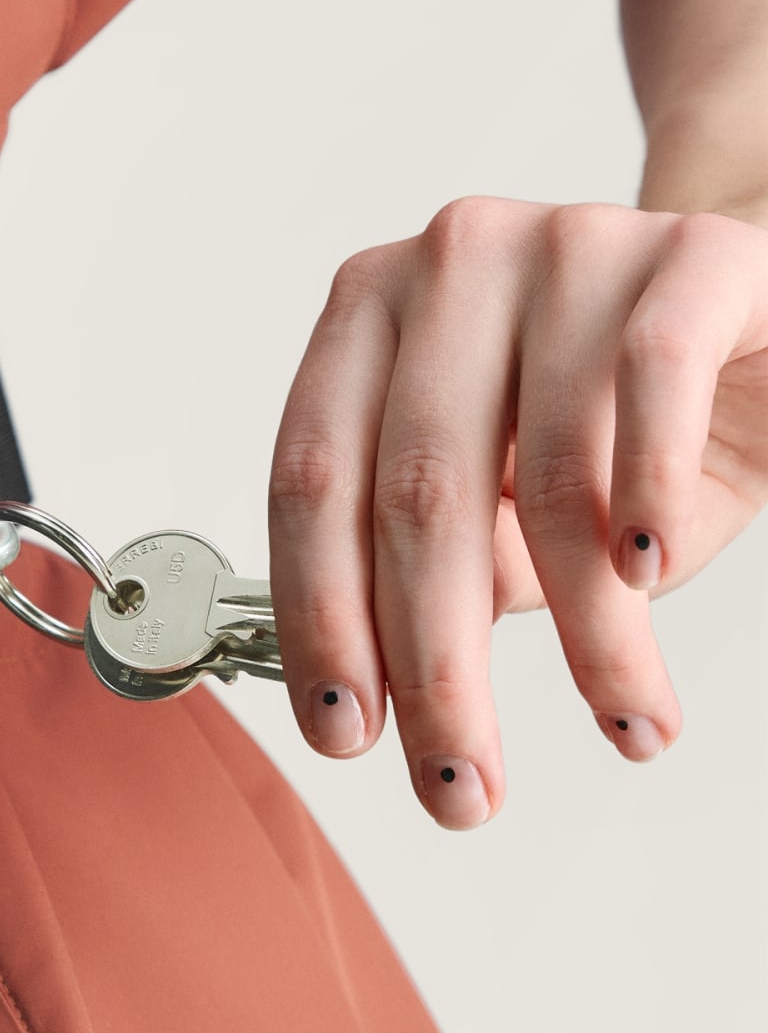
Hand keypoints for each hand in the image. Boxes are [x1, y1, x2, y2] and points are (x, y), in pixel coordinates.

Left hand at [268, 196, 767, 827]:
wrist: (762, 315)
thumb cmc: (613, 418)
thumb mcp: (511, 499)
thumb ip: (449, 561)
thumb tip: (392, 674)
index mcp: (367, 315)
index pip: (310, 484)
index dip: (320, 621)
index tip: (344, 736)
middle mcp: (447, 263)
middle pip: (411, 495)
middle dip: (437, 667)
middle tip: (461, 789)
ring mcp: (565, 243)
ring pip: (542, 471)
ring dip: (587, 630)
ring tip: (626, 724)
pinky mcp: (688, 254)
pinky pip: (652, 384)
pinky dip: (643, 496)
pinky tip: (646, 583)